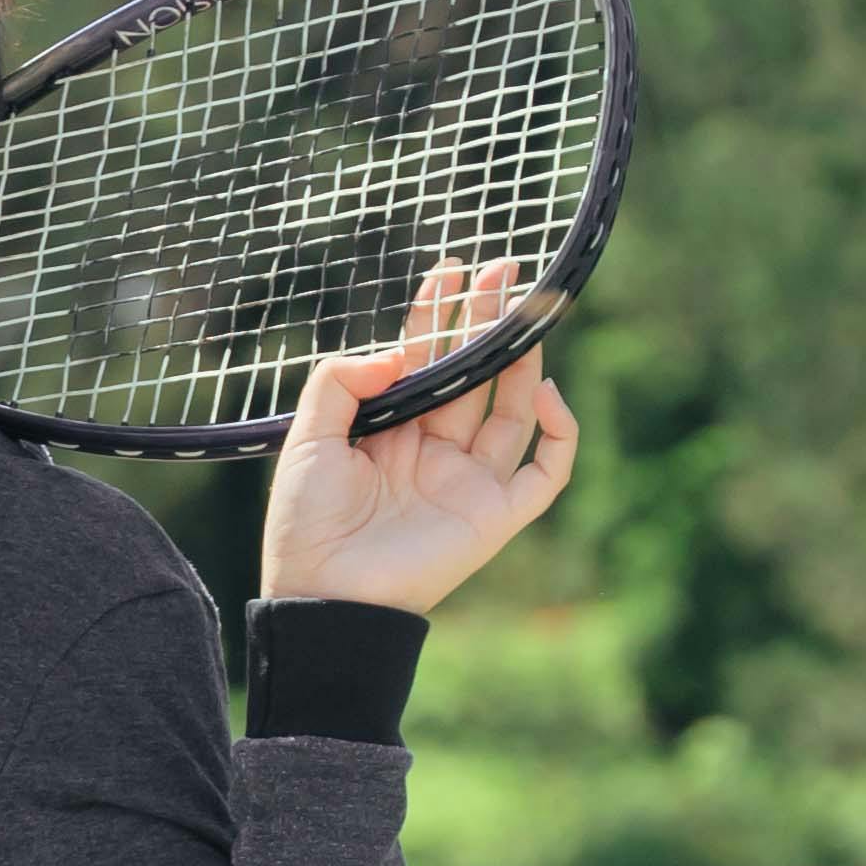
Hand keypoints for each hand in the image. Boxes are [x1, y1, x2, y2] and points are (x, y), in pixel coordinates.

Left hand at [259, 263, 581, 617]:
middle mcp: (435, 451)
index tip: (451, 271)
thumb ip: (341, 381)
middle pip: (475, 377)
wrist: (320, 594)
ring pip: (513, 412)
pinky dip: (560, 432)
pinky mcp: (496, 515)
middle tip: (503, 271)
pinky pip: (547, 471)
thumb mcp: (307, 438)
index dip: (439, 316)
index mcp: (392, 432)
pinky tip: (545, 392)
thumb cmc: (305, 523)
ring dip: (523, 363)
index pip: (426, 361)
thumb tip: (398, 352)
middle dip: (489, 323)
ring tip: (524, 316)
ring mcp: (469, 482)